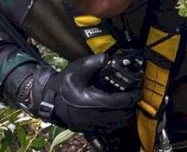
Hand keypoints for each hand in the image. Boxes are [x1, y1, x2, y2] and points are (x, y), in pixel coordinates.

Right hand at [26, 54, 140, 133]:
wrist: (48, 98)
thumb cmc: (64, 83)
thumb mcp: (77, 68)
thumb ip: (94, 62)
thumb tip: (108, 58)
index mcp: (88, 100)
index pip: (115, 102)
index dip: (130, 98)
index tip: (138, 93)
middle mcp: (89, 115)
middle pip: (118, 116)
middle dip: (129, 107)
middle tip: (134, 98)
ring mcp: (87, 124)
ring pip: (114, 125)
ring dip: (124, 115)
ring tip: (128, 105)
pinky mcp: (86, 129)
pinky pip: (106, 129)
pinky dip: (115, 122)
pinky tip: (117, 113)